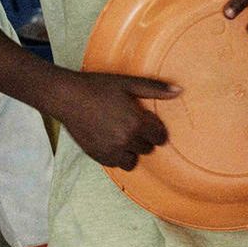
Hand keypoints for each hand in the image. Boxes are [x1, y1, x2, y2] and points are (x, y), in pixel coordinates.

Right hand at [57, 71, 179, 170]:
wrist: (67, 97)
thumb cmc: (98, 86)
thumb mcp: (128, 83)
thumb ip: (155, 89)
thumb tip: (180, 91)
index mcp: (137, 122)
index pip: (160, 138)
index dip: (156, 130)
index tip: (149, 124)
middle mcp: (126, 140)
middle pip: (147, 148)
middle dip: (143, 138)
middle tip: (131, 125)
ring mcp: (111, 150)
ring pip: (132, 160)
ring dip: (130, 150)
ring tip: (121, 135)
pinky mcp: (98, 156)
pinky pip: (116, 164)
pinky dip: (116, 155)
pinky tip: (109, 140)